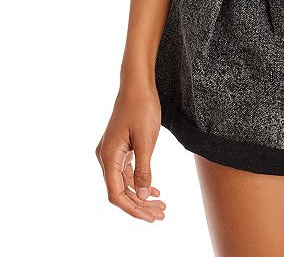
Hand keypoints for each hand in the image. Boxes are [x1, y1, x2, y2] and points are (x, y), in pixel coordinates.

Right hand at [96, 82, 165, 221]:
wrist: (138, 84)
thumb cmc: (142, 107)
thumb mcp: (146, 140)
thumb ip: (143, 169)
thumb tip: (141, 197)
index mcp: (109, 156)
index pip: (116, 193)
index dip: (133, 208)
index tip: (151, 217)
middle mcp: (106, 157)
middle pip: (120, 191)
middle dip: (140, 206)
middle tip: (161, 214)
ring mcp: (112, 152)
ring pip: (124, 183)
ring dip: (141, 196)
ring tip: (161, 205)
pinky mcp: (120, 148)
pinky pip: (127, 171)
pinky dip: (139, 182)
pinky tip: (153, 190)